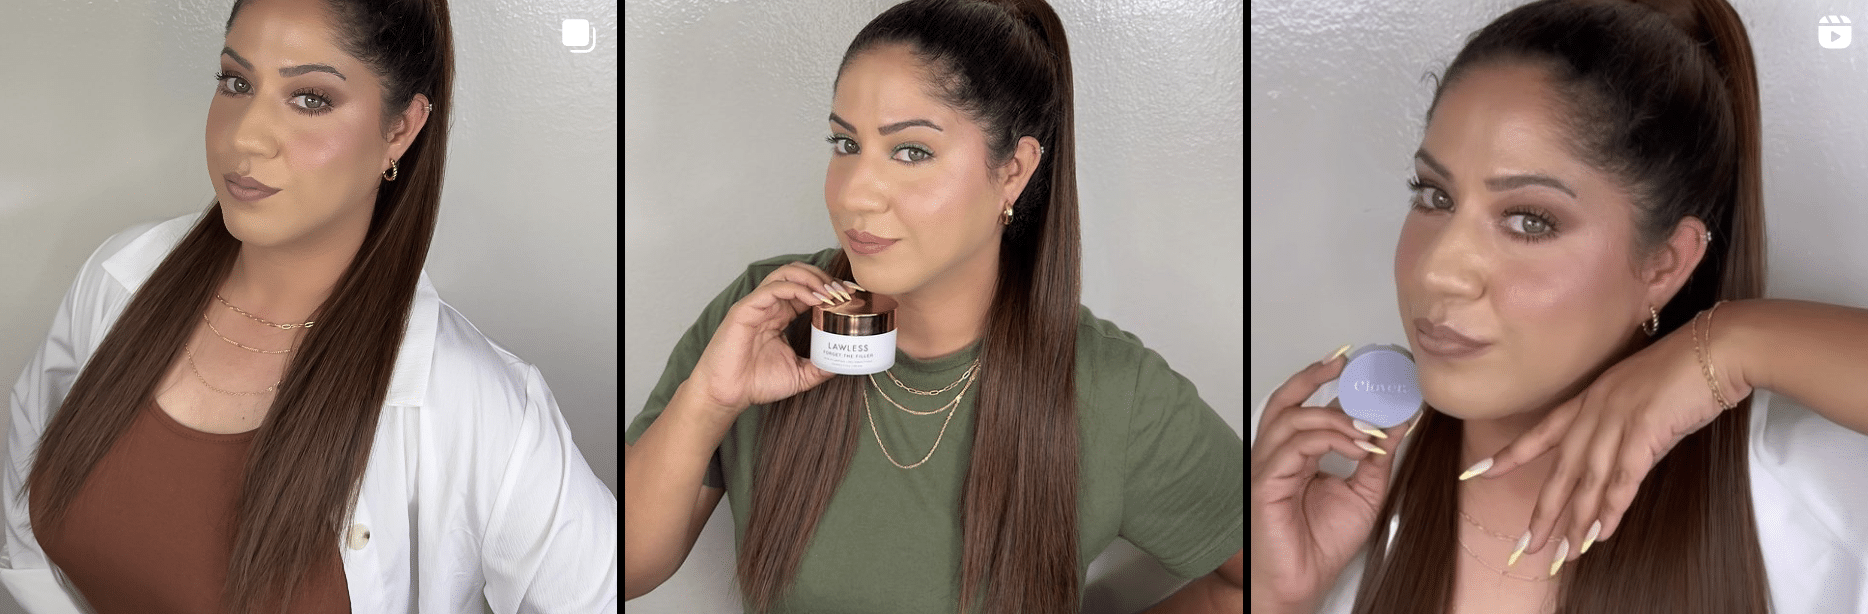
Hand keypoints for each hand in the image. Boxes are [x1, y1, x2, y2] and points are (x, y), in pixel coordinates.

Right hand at [689, 261, 852, 415]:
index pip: (807, 290)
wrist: (728, 394)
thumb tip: (843, 364)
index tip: (849, 298)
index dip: (829, 290)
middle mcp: (770, 306)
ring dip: (813, 278)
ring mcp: (758, 305)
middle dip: (824, 278)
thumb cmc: (756, 383)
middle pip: (799, 274)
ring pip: (787, 273)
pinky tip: (815, 299)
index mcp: (780, 316)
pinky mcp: (746, 309)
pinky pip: (774, 288)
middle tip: (843, 293)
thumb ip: (820, 367)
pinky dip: (798, 289)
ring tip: (831, 293)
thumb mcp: (799, 375)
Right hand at [1250, 350, 1416, 609]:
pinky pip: (1293, 446)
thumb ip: (1377, 459)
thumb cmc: (1320, 546)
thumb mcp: (1364, 494)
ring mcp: (1267, 468)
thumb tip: (1399, 424)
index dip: (1328, 384)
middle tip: (1345, 364)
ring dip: (1334, 417)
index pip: (1305, 407)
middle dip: (1312, 376)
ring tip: (1367, 429)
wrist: (1301, 583)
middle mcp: (1277, 456)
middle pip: (1285, 401)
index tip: (1357, 367)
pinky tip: (1355, 447)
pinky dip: (1327, 439)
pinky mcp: (1265, 483)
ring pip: (1291, 418)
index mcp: (1297, 456)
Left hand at [1469, 314, 1752, 568]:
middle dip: (1544, 511)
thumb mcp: (1640, 397)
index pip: (1542, 431)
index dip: (1510, 455)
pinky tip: (1600, 534)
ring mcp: (1618, 419)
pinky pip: (1623, 478)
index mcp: (1590, 397)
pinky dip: (1611, 508)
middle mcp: (1595, 409)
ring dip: (1576, 521)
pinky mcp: (1645, 431)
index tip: (1477, 472)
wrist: (1719, 348)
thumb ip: (1622, 426)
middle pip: (1561, 469)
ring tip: (1562, 552)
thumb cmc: (1686, 371)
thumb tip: (1618, 460)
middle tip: (1526, 545)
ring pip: (1588, 480)